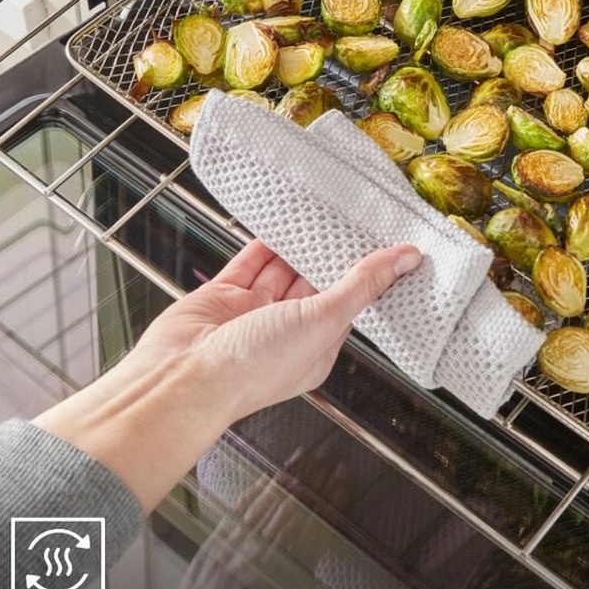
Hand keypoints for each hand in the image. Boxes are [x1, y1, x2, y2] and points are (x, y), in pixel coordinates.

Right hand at [131, 240, 421, 421]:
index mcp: (315, 348)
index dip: (367, 275)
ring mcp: (252, 313)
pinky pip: (250, 262)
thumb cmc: (253, 367)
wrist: (182, 377)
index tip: (387, 243)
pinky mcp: (223, 296)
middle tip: (357, 219)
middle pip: (316, 284)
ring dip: (301, 244)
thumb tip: (406, 260)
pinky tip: (283, 220)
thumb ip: (362, 285)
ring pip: (284, 269)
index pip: (349, 304)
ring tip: (326, 211)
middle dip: (333, 254)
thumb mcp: (323, 320)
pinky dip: (266, 241)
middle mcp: (285, 332)